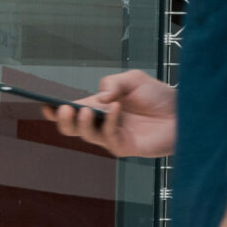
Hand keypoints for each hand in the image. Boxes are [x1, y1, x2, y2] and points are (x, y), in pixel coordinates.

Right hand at [52, 70, 176, 158]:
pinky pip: (109, 137)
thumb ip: (113, 84)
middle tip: (66, 109)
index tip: (44, 104)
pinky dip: (109, 122)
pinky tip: (115, 108)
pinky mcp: (125, 146)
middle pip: (71, 128)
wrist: (182, 111)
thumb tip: (99, 99)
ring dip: (84, 122)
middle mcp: (101, 123)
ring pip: (87, 135)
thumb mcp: (133, 80)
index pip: (71, 111)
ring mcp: (112, 136)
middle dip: (64, 120)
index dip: (55, 110)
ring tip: (87, 109)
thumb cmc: (158, 96)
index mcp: (98, 106)